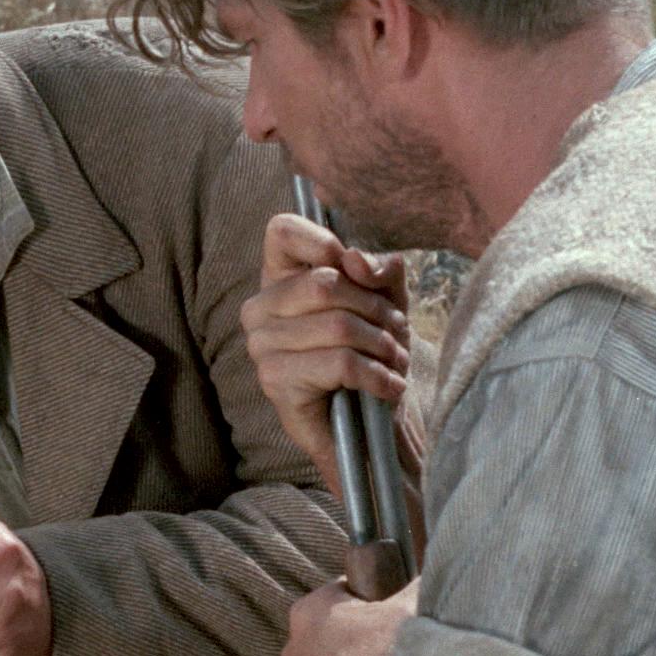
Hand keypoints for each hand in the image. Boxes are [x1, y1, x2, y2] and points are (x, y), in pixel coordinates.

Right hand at [241, 212, 411, 487]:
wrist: (370, 424)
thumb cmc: (371, 353)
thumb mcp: (387, 301)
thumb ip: (378, 270)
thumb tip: (355, 260)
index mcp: (279, 278)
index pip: (282, 231)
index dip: (323, 241)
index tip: (356, 270)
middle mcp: (259, 309)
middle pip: (325, 283)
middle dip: (375, 309)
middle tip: (396, 333)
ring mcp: (262, 346)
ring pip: (337, 326)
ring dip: (382, 345)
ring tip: (394, 361)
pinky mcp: (276, 382)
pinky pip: (338, 363)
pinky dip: (377, 375)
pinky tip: (388, 386)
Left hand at [281, 577, 416, 655]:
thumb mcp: (405, 612)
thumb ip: (415, 585)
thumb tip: (430, 573)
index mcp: (311, 608)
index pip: (350, 587)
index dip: (379, 595)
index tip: (397, 607)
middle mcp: (297, 643)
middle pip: (346, 626)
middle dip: (372, 632)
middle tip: (399, 643)